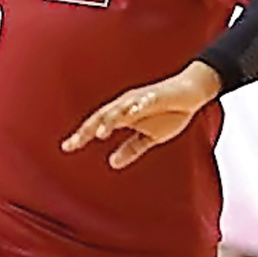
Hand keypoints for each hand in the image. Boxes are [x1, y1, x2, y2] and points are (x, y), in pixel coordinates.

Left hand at [61, 61, 221, 169]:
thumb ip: (131, 149)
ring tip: (99, 133)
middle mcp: (125, 106)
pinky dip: (137, 107)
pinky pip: (144, 102)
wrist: (190, 93)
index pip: (97, 126)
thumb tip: (112, 163)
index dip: (81, 136)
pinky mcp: (155, 96)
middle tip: (74, 143)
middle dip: (87, 129)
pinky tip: (132, 113)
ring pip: (119, 109)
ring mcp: (139, 100)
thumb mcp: (148, 137)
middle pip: (102, 117)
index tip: (66, 148)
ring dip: (109, 120)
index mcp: (121, 115)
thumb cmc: (168, 112)